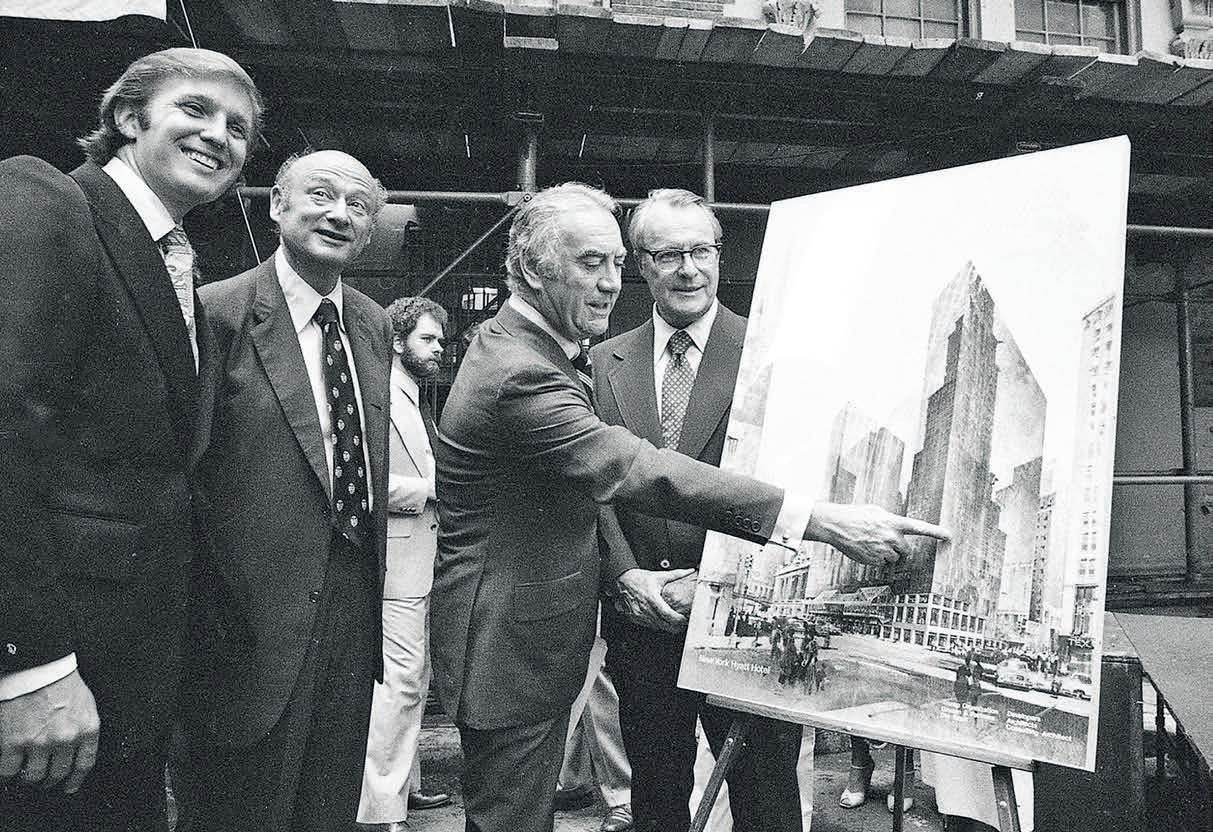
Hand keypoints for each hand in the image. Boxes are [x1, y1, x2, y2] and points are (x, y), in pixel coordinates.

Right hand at [0, 670, 98, 792]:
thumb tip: (76, 750)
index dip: (75, 779)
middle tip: (43, 778)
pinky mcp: (14, 742)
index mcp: (87, 729)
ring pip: (34, 776)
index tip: (69, 786)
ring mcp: (39, 742)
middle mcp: (65, 740)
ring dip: (29, 777)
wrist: (37, 667)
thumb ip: (83, 729)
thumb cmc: (61, 682)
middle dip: (50, 779)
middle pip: (58, 773)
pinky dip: (8, 772)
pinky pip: (9, 770)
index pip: (84, 764)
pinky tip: (9, 766)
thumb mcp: (86, 705)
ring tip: (25, 771)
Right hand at [614, 567, 695, 632]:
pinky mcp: (634, 618)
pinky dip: (657, 625)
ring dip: (666, 627)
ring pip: (657, 627)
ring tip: (674, 623)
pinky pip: (648, 626)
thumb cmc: (640, 578)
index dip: (678, 619)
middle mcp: (645, 608)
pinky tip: (662, 621)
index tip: (684, 619)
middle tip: (683, 623)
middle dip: (675, 626)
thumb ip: (676, 574)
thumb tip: (689, 571)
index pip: (668, 614)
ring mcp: (638, 614)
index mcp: (652, 598)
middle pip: (664, 624)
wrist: (622, 580)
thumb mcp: (659, 575)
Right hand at [806, 503, 950, 565]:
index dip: (936, 532)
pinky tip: (864, 549)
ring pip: (893, 558)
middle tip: (884, 541)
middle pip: (906, 550)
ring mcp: (884, 550)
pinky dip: (875, 558)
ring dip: (885, 554)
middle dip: (898, 549)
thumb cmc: (855, 515)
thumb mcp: (876, 512)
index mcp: (894, 523)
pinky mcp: (874, 561)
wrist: (836, 525)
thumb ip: (891, 521)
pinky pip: (881, 563)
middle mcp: (892, 537)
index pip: (920, 528)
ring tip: (870, 543)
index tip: (949, 536)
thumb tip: (896, 528)